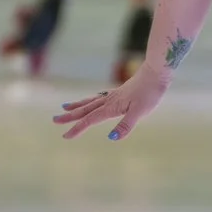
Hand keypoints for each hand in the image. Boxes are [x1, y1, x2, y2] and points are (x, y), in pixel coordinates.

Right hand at [55, 66, 170, 140]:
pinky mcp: (119, 92)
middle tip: (54, 120)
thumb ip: (126, 126)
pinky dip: (89, 100)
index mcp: (111, 107)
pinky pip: (98, 97)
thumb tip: (111, 139)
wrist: (156, 73)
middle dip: (69, 116)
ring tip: (64, 107)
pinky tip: (90, 101)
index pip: (90, 120)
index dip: (77, 128)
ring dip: (76, 106)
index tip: (65, 136)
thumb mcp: (140, 112)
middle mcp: (108, 100)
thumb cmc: (149, 93)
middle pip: (85, 110)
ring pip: (89, 102)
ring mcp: (113, 95)